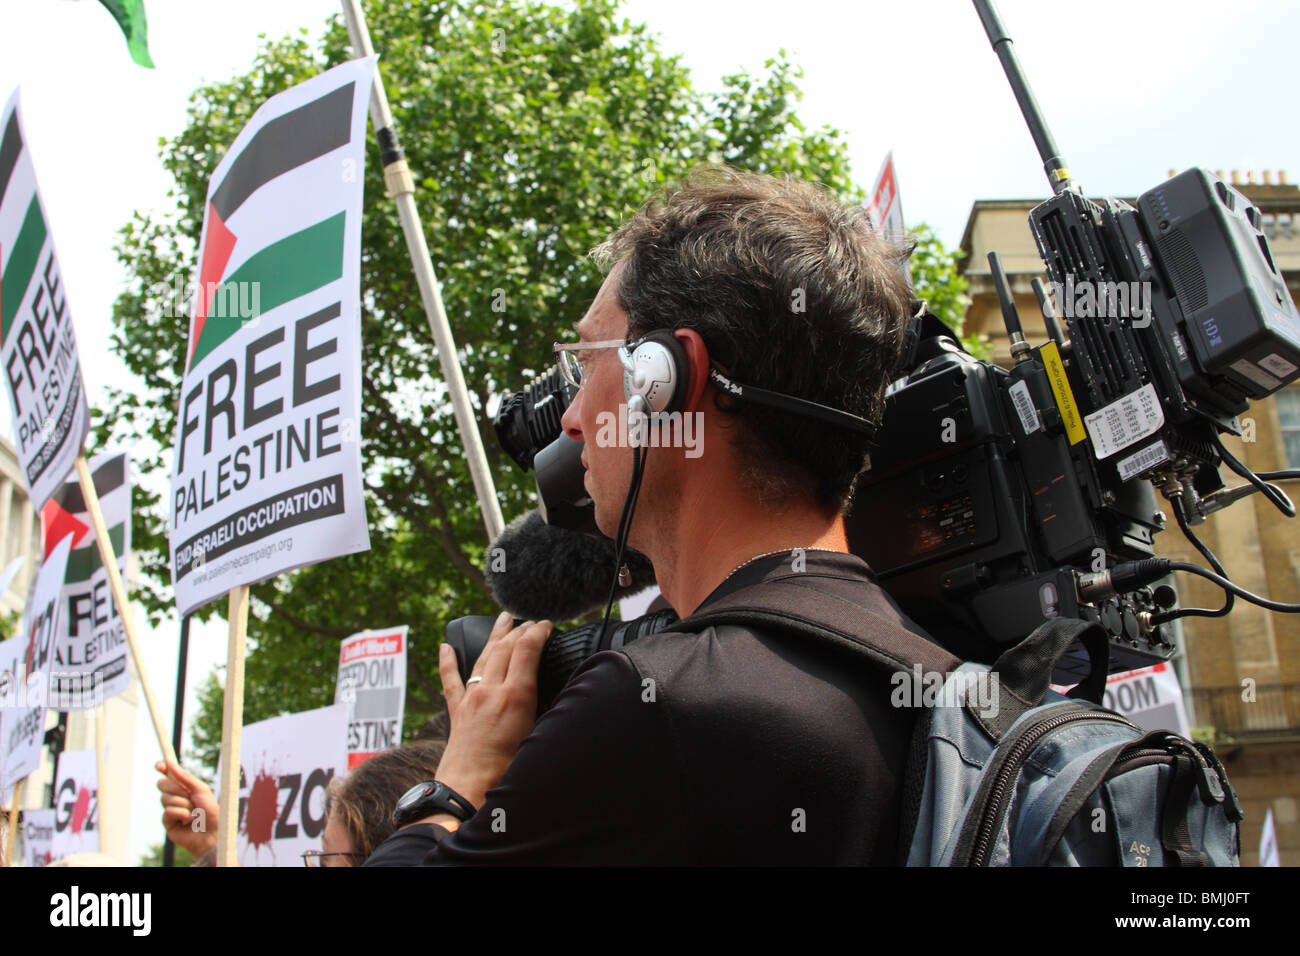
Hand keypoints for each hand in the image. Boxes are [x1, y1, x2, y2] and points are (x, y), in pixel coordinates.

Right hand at [156, 760, 218, 858]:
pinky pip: (168, 811)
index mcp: (184, 787)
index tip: (159, 765)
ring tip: (194, 812)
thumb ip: (185, 778)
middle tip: (189, 795)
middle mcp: (175, 797)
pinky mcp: (167, 822)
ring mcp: (170, 809)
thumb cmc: (210, 810)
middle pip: (162, 784)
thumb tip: (170, 764)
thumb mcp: (201, 790)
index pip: (168, 775)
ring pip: (165, 798)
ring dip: (183, 804)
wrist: (212, 832)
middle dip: (175, 788)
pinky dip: (181, 814)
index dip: (162, 768)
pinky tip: (188, 820)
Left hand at [432, 612, 551, 815]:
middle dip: (520, 629)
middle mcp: (491, 691)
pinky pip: (451, 680)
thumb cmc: (507, 772)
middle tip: (531, 621)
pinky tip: (445, 647)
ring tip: (503, 619)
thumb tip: (554, 696)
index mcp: (515, 697)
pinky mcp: (456, 711)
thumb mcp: (537, 737)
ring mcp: (471, 699)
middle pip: (505, 647)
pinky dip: (447, 661)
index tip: (546, 625)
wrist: (469, 791)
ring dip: (494, 635)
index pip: (526, 650)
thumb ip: (545, 711)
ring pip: (482, 657)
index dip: (538, 632)